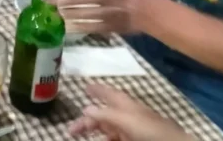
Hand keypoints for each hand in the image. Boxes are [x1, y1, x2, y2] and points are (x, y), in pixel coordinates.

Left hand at [59, 0, 147, 34]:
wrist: (149, 11)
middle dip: (62, 1)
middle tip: (46, 2)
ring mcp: (111, 11)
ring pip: (83, 13)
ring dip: (66, 14)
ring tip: (51, 13)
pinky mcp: (111, 26)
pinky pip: (90, 27)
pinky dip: (76, 27)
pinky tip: (65, 26)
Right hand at [70, 84, 191, 140]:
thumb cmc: (151, 131)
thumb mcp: (127, 120)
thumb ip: (106, 114)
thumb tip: (86, 107)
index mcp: (127, 106)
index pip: (109, 94)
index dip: (97, 90)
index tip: (84, 87)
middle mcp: (128, 116)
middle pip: (104, 115)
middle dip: (87, 120)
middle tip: (71, 130)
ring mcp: (131, 131)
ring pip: (108, 130)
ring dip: (94, 132)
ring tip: (80, 137)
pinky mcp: (133, 140)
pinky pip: (115, 138)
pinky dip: (106, 139)